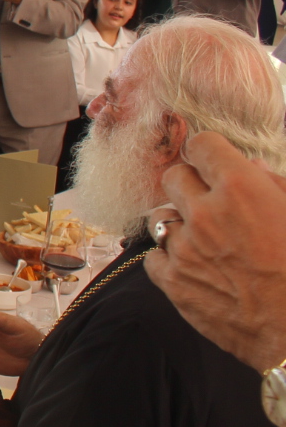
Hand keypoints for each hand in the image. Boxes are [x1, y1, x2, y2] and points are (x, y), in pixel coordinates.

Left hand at [144, 132, 285, 371]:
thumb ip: (275, 187)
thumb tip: (252, 168)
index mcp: (242, 190)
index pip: (203, 145)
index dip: (210, 153)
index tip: (215, 163)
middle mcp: (205, 213)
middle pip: (173, 177)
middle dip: (191, 184)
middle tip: (209, 201)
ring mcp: (184, 248)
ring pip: (161, 217)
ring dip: (180, 223)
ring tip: (205, 240)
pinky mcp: (172, 281)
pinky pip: (154, 256)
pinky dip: (170, 259)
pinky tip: (195, 267)